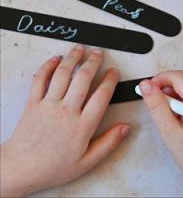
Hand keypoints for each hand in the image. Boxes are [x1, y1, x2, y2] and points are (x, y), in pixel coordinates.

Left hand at [0, 45, 129, 196]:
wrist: (21, 169)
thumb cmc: (52, 167)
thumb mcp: (87, 162)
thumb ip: (108, 143)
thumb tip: (125, 129)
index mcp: (82, 125)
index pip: (101, 95)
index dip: (110, 80)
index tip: (114, 72)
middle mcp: (66, 111)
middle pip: (83, 78)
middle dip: (93, 61)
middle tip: (99, 53)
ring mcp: (49, 105)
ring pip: (63, 74)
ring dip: (73, 58)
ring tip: (80, 49)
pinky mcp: (33, 103)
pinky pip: (40, 80)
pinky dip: (47, 67)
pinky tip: (55, 59)